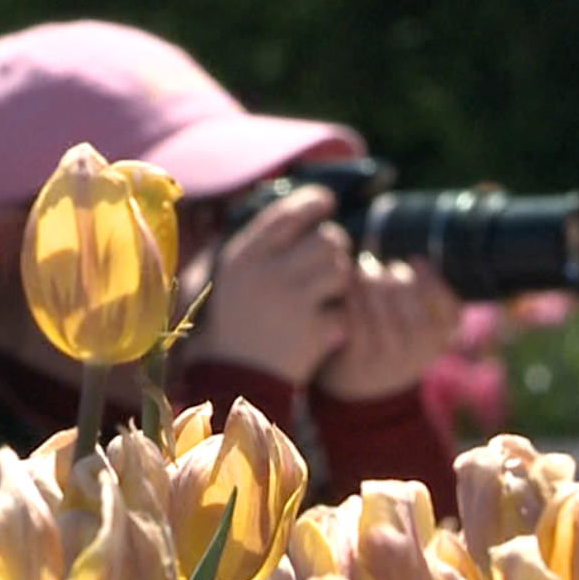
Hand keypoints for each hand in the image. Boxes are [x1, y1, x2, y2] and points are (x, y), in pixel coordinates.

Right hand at [180, 185, 352, 385]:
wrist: (237, 377)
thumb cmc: (239, 320)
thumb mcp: (235, 275)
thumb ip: (264, 243)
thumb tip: (306, 206)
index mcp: (244, 257)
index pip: (289, 213)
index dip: (314, 201)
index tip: (328, 202)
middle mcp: (267, 275)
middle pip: (327, 239)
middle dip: (335, 248)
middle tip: (330, 261)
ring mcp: (291, 303)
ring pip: (341, 269)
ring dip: (341, 280)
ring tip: (325, 294)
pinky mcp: (311, 330)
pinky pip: (343, 308)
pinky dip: (338, 318)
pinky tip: (321, 326)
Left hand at [314, 253, 461, 400]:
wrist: (359, 383)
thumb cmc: (390, 333)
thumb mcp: (414, 319)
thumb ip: (417, 287)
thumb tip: (407, 238)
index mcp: (439, 339)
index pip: (450, 311)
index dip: (434, 283)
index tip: (416, 260)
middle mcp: (419, 354)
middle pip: (412, 307)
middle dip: (395, 278)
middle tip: (382, 266)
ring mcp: (390, 360)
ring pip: (382, 312)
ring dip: (370, 283)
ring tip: (363, 270)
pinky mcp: (360, 360)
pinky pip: (357, 322)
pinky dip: (351, 298)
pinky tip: (347, 288)